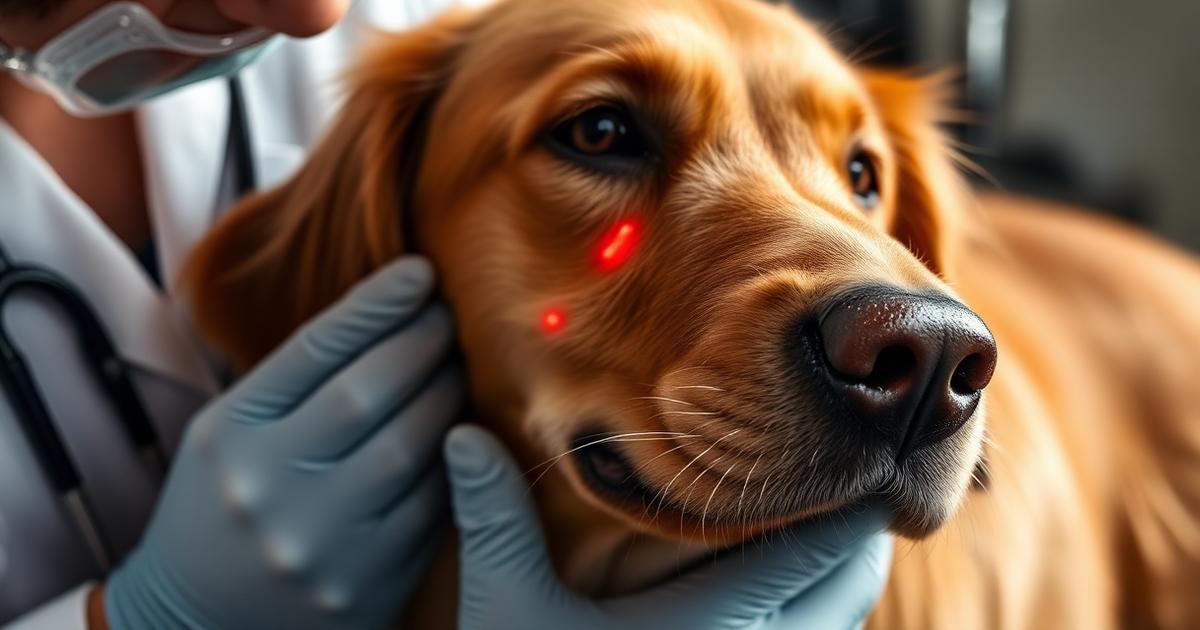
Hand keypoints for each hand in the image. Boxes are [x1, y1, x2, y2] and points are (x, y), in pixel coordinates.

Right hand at [104, 257, 462, 629]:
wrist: (196, 619)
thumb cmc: (223, 502)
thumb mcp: (229, 429)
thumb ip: (294, 379)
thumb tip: (385, 308)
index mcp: (230, 434)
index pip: (315, 349)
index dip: (376, 304)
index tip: (421, 272)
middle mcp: (269, 487)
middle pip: (370, 392)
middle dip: (423, 344)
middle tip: (449, 318)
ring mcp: (320, 542)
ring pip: (412, 448)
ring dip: (449, 397)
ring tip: (458, 369)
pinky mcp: (366, 585)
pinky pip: (432, 507)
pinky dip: (454, 462)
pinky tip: (460, 434)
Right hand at [447, 425, 891, 629]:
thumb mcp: (508, 609)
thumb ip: (495, 521)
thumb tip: (463, 439)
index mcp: (711, 624)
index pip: (814, 548)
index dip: (847, 499)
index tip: (858, 451)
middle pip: (852, 581)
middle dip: (853, 530)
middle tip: (830, 478)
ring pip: (842, 621)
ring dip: (839, 573)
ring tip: (812, 529)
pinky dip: (821, 615)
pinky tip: (779, 594)